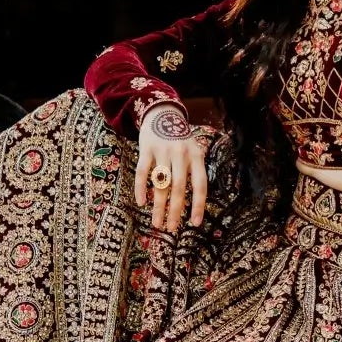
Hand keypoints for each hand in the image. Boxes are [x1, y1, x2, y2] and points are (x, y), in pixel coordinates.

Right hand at [136, 103, 208, 231]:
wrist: (163, 113)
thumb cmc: (180, 141)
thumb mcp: (194, 152)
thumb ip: (194, 173)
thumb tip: (195, 205)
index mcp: (196, 157)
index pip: (200, 185)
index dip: (198, 205)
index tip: (195, 223)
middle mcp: (181, 154)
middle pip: (179, 188)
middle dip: (175, 211)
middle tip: (171, 228)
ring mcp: (163, 151)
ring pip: (161, 184)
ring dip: (158, 206)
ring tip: (156, 222)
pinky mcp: (146, 149)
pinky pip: (142, 172)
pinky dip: (141, 188)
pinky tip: (141, 203)